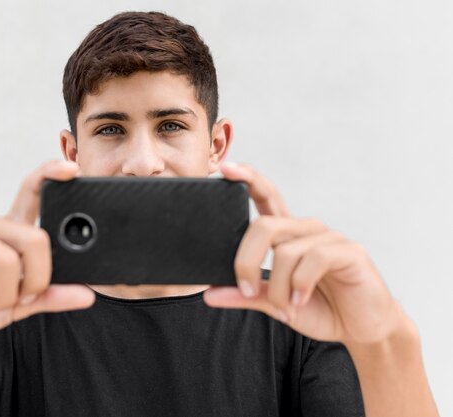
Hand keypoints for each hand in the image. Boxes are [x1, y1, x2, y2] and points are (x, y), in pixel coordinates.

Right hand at [0, 160, 94, 338]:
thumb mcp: (22, 302)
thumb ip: (52, 295)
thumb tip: (88, 294)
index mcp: (11, 229)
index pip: (32, 190)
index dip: (50, 174)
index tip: (72, 170)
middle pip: (35, 239)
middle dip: (36, 280)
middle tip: (22, 298)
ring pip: (6, 263)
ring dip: (3, 297)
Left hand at [204, 162, 401, 343]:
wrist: (361, 330)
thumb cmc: (318, 308)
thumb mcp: (274, 303)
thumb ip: (246, 295)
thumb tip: (209, 294)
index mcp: (287, 235)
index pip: (265, 198)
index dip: (248, 179)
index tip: (225, 168)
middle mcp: (306, 230)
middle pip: (264, 226)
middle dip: (246, 261)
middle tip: (246, 291)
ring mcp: (329, 238)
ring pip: (285, 251)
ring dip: (278, 287)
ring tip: (285, 309)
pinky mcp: (349, 252)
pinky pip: (313, 259)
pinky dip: (300, 285)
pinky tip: (301, 300)